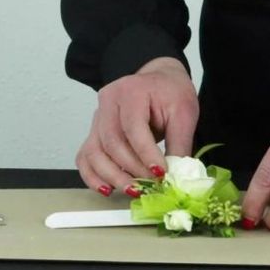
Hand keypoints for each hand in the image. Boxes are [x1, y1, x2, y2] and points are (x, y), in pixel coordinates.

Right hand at [76, 57, 198, 196]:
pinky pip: (85, 157)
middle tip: (152, 184)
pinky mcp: (94, 133)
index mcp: (130, 92)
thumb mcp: (184, 112)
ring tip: (134, 190)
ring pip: (94, 153)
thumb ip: (180, 143)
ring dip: (112, 176)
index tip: (161, 172)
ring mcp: (97, 119)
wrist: (158, 79)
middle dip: (132, 169)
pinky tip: (108, 189)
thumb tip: (176, 176)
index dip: (146, 154)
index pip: (133, 127)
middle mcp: (107, 104)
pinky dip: (93, 176)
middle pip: (111, 143)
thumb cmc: (170, 92)